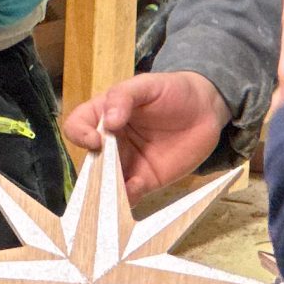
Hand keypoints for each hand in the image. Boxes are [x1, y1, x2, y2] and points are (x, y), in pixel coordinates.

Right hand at [64, 70, 229, 195]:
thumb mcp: (147, 85)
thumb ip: (124, 97)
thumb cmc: (172, 90)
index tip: (95, 140)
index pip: (77, 126)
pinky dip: (128, 197)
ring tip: (114, 191)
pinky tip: (136, 189)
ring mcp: (127, 164)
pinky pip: (130, 194)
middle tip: (103, 172)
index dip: (79, 134)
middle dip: (92, 170)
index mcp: (103, 116)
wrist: (206, 109)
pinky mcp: (145, 181)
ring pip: (106, 183)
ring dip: (106, 190)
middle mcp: (109, 143)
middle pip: (88, 160)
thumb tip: (108, 121)